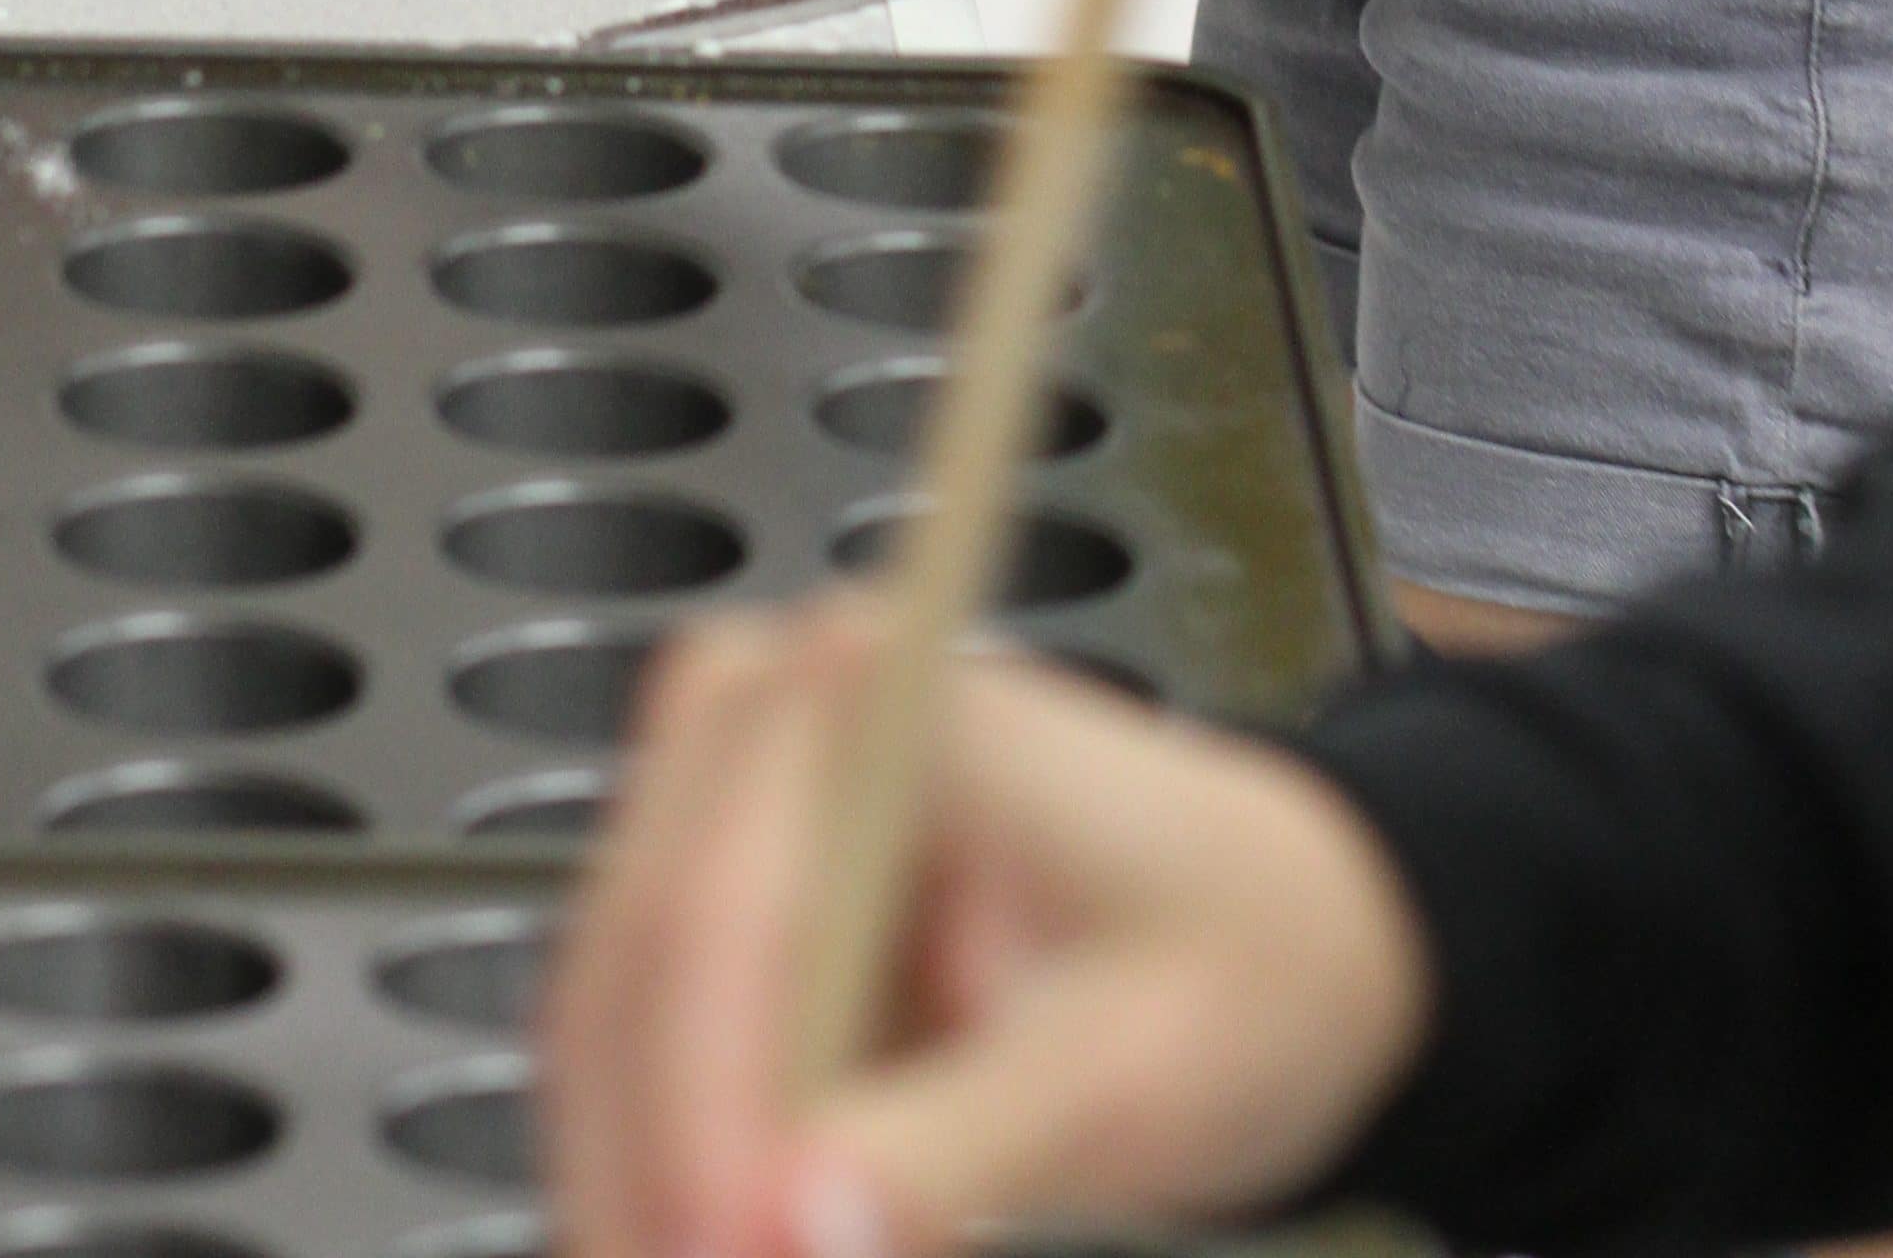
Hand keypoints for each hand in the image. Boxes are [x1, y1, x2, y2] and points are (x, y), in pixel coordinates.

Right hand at [544, 608, 1436, 1257]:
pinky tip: (704, 1253)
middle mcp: (762, 727)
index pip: (724, 911)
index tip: (727, 1256)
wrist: (1284, 933)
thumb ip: (964, 1147)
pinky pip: (642, 1075)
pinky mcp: (722, 924)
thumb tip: (799, 1231)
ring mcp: (724, 820)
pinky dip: (664, 1186)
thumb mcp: (1133, 1067)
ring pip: (608, 1038)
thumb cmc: (1240, 951)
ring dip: (640, 1192)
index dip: (702, 1111)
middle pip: (633, 977)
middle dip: (652, 1176)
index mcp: (870, 690)